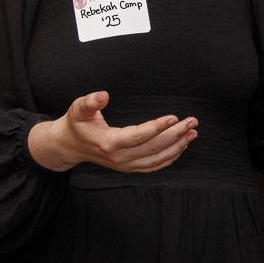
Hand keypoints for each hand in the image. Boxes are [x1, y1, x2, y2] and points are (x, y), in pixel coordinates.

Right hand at [28, 91, 197, 173]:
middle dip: (176, 134)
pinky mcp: (130, 167)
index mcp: (109, 143)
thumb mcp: (78, 109)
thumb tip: (103, 95)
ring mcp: (126, 165)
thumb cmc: (76, 124)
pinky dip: (171, 157)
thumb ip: (90, 102)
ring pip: (157, 158)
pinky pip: (154, 165)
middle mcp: (120, 157)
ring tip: (193, 132)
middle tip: (192, 121)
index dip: (157, 127)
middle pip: (154, 147)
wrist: (70, 146)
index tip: (174, 117)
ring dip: (178, 146)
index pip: (138, 136)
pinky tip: (182, 146)